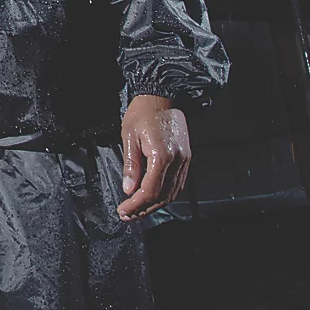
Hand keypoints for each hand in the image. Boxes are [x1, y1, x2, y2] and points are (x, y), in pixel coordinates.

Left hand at [117, 95, 190, 220]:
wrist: (163, 94)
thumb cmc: (143, 112)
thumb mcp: (129, 136)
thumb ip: (130, 165)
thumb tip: (128, 190)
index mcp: (162, 156)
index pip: (149, 191)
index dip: (135, 205)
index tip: (123, 211)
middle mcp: (177, 161)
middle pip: (162, 196)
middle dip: (144, 209)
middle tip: (127, 215)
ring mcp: (185, 160)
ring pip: (172, 193)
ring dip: (154, 205)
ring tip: (137, 210)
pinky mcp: (186, 157)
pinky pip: (177, 184)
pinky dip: (165, 195)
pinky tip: (152, 197)